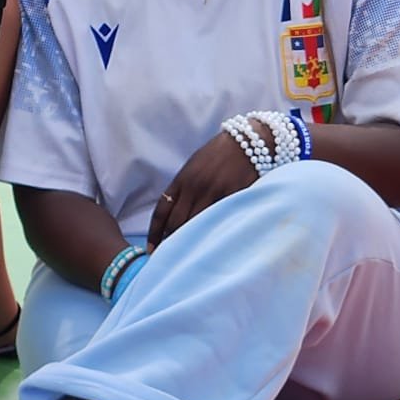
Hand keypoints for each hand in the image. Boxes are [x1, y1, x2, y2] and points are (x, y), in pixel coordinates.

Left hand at [148, 130, 260, 247]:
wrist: (248, 140)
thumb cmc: (219, 155)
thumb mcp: (195, 166)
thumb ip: (184, 188)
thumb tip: (174, 215)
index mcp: (182, 179)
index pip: (162, 210)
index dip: (155, 232)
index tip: (152, 249)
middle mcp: (194, 186)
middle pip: (176, 222)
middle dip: (170, 242)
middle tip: (169, 259)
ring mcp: (214, 192)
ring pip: (196, 224)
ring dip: (190, 242)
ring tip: (188, 258)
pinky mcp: (233, 196)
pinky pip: (219, 220)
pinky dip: (213, 234)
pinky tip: (211, 245)